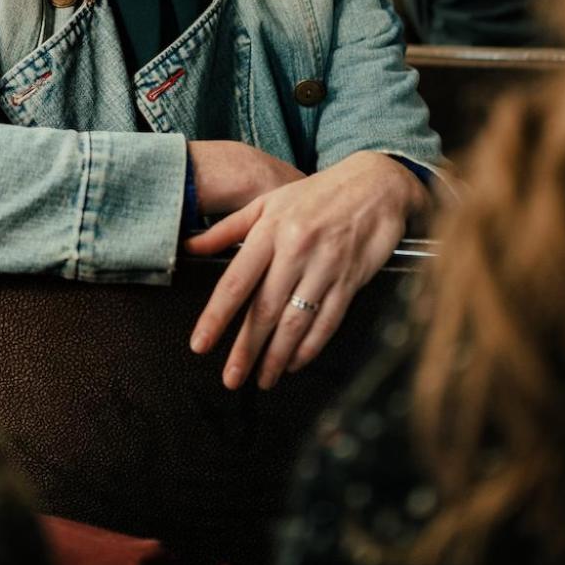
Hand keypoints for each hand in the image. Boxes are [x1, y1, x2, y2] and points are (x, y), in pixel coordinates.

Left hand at [185, 152, 427, 389]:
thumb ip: (227, 229)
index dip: (217, 316)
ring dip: (277, 356)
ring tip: (262, 379)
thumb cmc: (316, 194)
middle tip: (231, 379)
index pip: (236, 282)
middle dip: (246, 349)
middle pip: (265, 309)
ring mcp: (325, 266)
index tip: (200, 344)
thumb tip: (189, 246)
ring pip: (296, 321)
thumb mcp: (268, 202)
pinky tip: (295, 363)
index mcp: (269, 230)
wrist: (375, 185)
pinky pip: (328, 321)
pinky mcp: (351, 280)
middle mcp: (296, 250)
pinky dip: (310, 347)